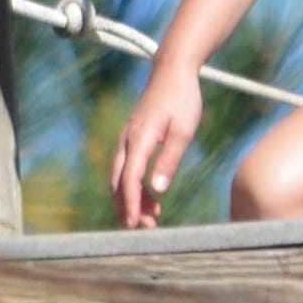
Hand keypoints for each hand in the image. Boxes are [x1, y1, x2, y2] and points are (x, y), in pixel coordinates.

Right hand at [109, 62, 206, 227]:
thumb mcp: (184, 130)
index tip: (135, 224)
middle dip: (126, 208)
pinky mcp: (132, 140)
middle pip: (118, 183)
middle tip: (142, 231)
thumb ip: (170, 159)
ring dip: (131, 201)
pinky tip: (152, 199)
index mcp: (138, 139)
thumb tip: (157, 190)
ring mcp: (127, 140)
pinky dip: (135, 187)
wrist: (173, 71)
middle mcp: (127, 141)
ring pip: (120, 178)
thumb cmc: (182, 98)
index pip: (129, 179)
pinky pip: (127, 169)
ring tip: (151, 220)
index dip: (130, 204)